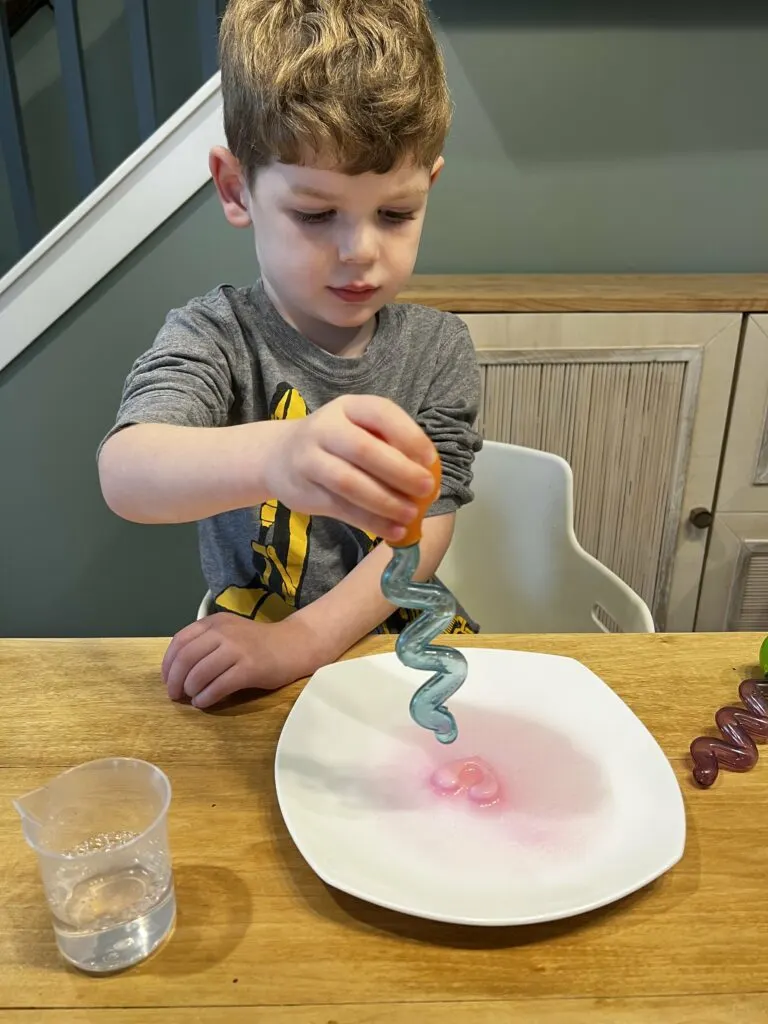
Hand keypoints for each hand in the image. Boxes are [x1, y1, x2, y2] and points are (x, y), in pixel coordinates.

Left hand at [162, 613, 323, 708]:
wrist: (294, 645)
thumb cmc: (259, 643)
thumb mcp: (229, 633)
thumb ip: (206, 644)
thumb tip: (177, 670)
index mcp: (215, 623)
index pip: (180, 641)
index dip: (168, 663)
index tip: (167, 679)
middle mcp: (223, 633)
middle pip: (186, 658)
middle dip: (175, 680)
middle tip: (175, 695)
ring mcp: (237, 650)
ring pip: (200, 673)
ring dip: (190, 690)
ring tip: (192, 698)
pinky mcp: (249, 668)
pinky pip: (218, 686)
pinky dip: (206, 698)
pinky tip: (205, 703)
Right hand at [264, 395, 436, 541]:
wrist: (278, 457)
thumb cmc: (336, 443)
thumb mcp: (358, 429)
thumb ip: (389, 446)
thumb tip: (430, 481)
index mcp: (348, 407)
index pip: (381, 413)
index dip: (409, 436)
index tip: (430, 460)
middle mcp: (325, 428)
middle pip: (364, 450)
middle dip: (400, 472)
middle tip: (426, 489)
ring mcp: (310, 459)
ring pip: (350, 483)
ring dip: (385, 502)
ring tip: (411, 515)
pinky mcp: (305, 491)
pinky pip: (341, 508)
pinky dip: (370, 521)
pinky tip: (393, 530)